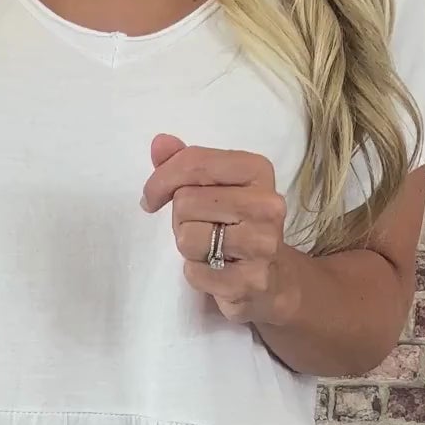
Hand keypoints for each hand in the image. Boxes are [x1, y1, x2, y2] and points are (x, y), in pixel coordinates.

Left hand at [140, 133, 293, 328]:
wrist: (273, 279)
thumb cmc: (236, 226)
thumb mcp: (215, 187)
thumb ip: (187, 164)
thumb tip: (159, 143)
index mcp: (257, 170)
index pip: (195, 162)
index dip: (161, 180)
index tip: (151, 198)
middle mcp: (266, 204)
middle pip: (185, 201)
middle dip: (180, 218)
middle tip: (201, 228)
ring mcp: (262, 244)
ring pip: (187, 237)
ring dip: (187, 247)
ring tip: (210, 249)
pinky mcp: (251, 280)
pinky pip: (194, 271)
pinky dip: (196, 273)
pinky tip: (216, 271)